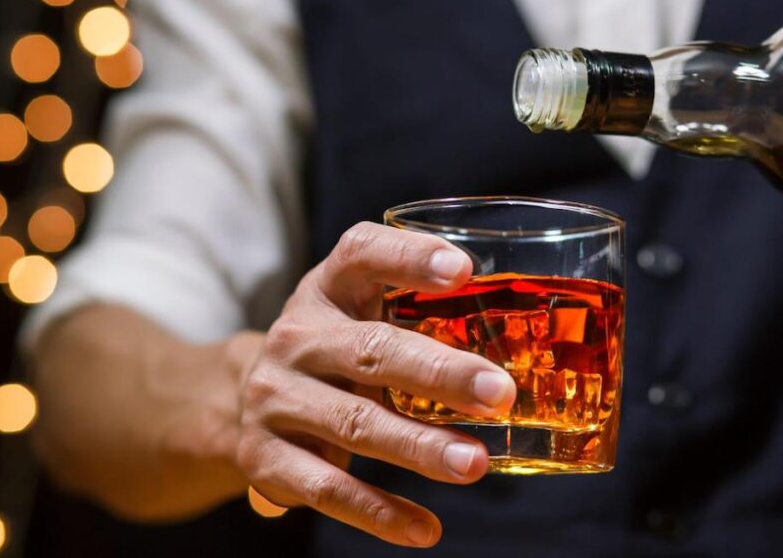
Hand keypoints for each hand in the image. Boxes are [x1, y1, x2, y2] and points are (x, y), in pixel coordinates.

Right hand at [236, 222, 515, 546]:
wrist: (249, 398)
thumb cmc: (337, 351)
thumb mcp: (362, 317)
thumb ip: (421, 318)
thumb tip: (533, 345)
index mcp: (328, 289)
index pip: (361, 253)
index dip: (409, 256)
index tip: (463, 270)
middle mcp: (296, 336)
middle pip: (369, 349)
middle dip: (439, 373)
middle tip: (500, 395)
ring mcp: (274, 397)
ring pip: (353, 422)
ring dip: (417, 447)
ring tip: (474, 465)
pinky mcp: (263, 455)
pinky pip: (326, 488)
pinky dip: (379, 511)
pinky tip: (425, 528)